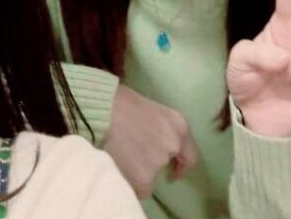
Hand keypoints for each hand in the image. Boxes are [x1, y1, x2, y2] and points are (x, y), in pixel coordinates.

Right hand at [104, 84, 198, 199]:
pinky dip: (128, 181)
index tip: (172, 169)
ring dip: (138, 171)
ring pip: (149, 177)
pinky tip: (117, 164)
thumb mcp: (149, 108)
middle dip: (152, 163)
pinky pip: (138, 188)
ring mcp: (159, 163)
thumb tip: (154, 140)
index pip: (190, 156)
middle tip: (135, 156)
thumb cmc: (120, 101)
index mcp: (178, 125)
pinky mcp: (144, 179)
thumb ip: (159, 128)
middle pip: (166, 164)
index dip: (180, 164)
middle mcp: (173, 145)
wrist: (100, 110)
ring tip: (121, 155)